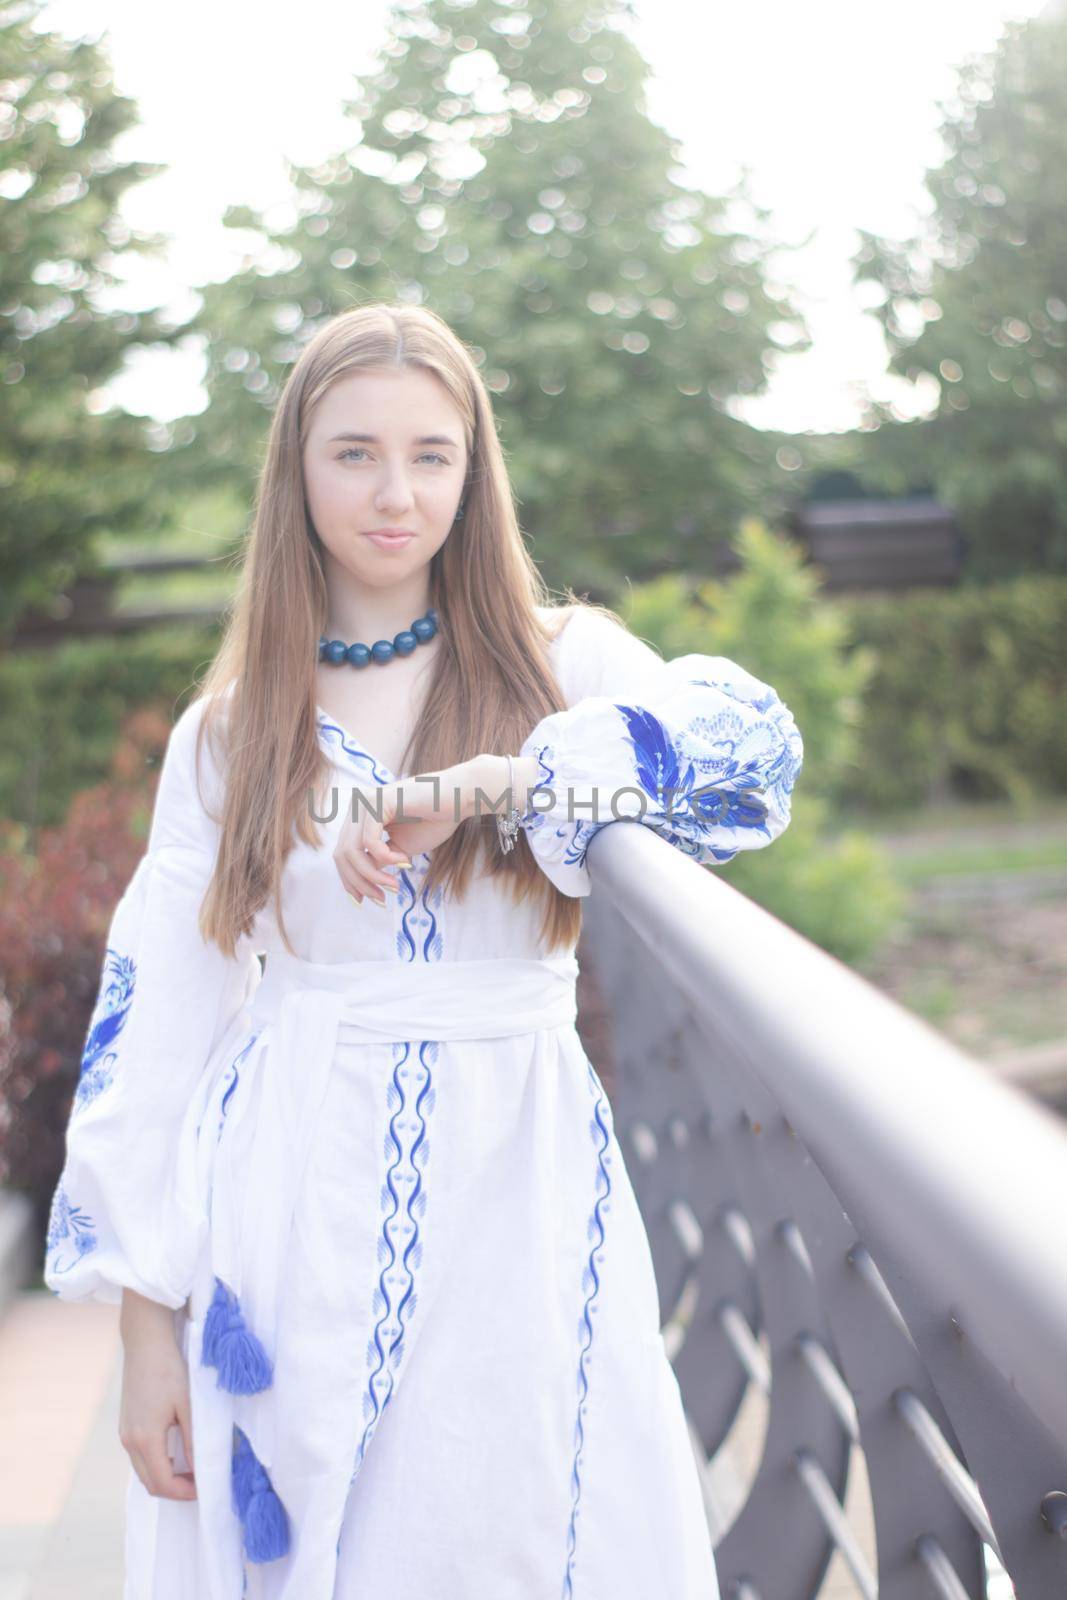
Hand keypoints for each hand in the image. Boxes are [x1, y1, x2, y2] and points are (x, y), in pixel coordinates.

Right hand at [118, 1292, 195, 1500]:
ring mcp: (124, 1434)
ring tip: (193, 1470)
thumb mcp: (187, 1405)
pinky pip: (141, 1456)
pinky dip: (158, 1463)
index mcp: (144, 1440)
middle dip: (175, 1490)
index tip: (205, 1490)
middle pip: (150, 1483)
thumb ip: (193, 1440)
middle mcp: (129, 1442)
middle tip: (201, 1484)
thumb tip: (200, 1469)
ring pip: (144, 1470)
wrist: (145, 1343)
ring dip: (166, 1477)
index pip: (162, 1483)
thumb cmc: (169, 1370)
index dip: (184, 1493)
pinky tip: (177, 1452)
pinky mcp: (126, 1425)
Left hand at [334, 761, 479, 903]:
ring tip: (394, 885)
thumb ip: (378, 862)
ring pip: (351, 851)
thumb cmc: (434, 821)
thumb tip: (360, 886)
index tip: (365, 901)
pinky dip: (386, 858)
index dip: (350, 880)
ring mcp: (365, 802)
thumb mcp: (400, 849)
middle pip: (342, 854)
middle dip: (359, 882)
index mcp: (360, 817)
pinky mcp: (378, 800)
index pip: (343, 853)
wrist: (459, 798)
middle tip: (381, 899)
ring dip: (371, 875)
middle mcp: (357, 807)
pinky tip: (405, 861)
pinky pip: (370, 842)